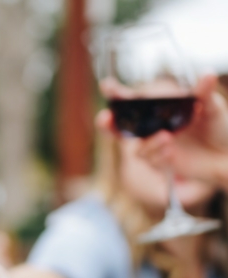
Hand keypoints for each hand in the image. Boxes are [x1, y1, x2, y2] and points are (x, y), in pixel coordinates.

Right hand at [98, 75, 227, 189]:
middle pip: (122, 127)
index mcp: (162, 109)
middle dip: (108, 124)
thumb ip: (205, 93)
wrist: (227, 158)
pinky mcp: (160, 162)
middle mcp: (154, 127)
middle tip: (104, 118)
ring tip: (167, 138)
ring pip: (137, 147)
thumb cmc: (221, 130)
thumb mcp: (214, 108)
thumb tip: (207, 73)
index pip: (134, 101)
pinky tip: (172, 153)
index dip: (117, 94)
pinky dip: (159, 155)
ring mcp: (155, 145)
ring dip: (149, 143)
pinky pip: (150, 160)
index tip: (106, 85)